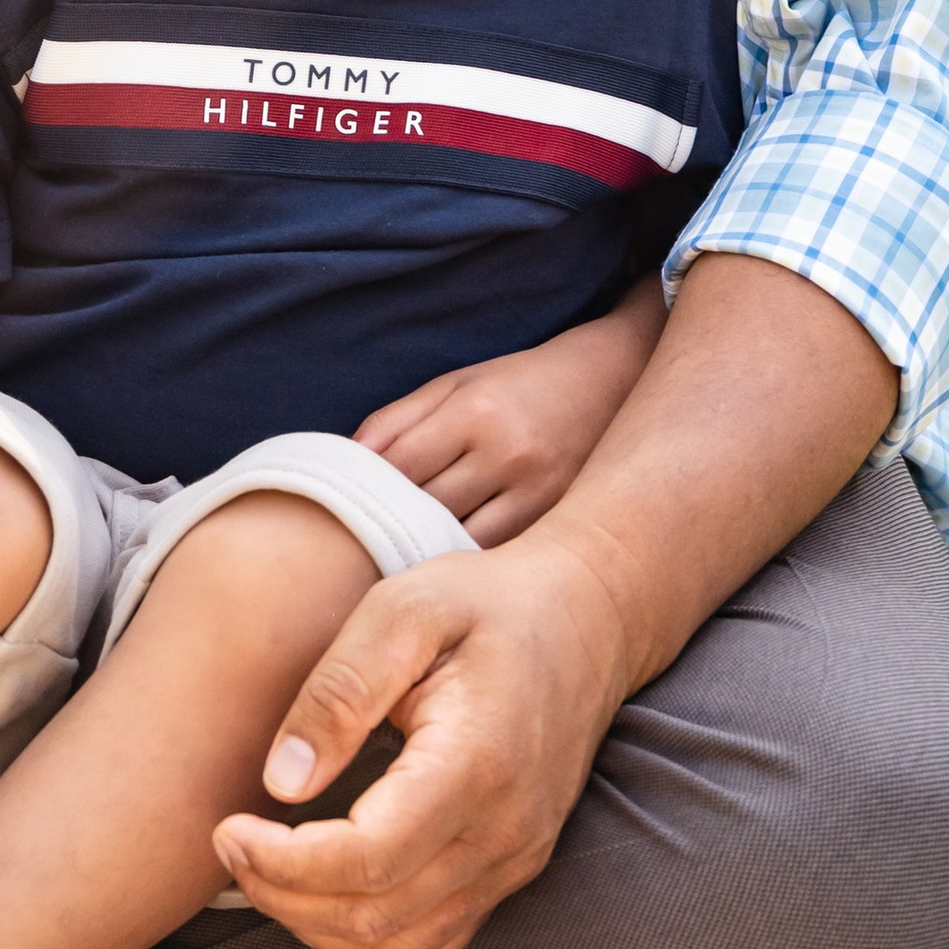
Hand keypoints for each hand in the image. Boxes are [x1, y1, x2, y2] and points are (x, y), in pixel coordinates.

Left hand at [219, 256, 904, 948]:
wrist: (588, 619)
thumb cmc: (485, 602)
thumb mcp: (402, 610)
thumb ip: (339, 692)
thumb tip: (279, 782)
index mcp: (477, 761)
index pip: (369, 859)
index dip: (283, 863)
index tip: (226, 826)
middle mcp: (505, 831)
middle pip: (376, 917)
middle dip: (282, 895)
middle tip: (229, 840)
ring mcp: (514, 862)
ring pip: (399, 948)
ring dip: (313, 925)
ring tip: (261, 864)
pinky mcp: (509, 874)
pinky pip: (428, 945)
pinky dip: (360, 939)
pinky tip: (314, 890)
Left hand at [354, 288, 665, 543]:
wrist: (611, 380)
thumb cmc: (519, 384)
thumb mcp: (456, 383)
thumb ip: (396, 420)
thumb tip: (343, 462)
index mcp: (474, 410)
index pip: (400, 466)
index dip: (363, 492)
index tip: (337, 510)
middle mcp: (508, 452)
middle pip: (426, 508)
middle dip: (386, 527)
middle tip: (349, 549)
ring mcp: (538, 491)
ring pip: (460, 542)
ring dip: (422, 553)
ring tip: (392, 562)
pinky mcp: (557, 517)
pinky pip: (496, 554)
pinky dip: (465, 562)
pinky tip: (444, 568)